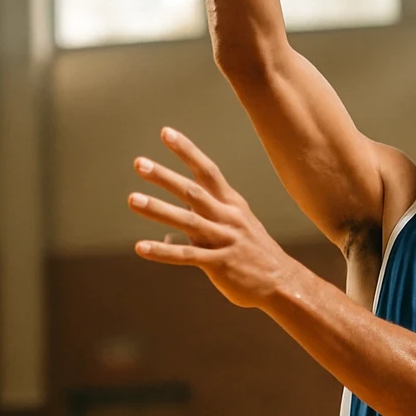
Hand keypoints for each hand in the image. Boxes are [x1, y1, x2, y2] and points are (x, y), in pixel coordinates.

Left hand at [128, 127, 296, 308]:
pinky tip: (141, 247)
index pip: (208, 171)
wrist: (282, 282)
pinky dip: (163, 251)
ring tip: (133, 199)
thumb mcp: (234, 231)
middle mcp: (229, 217)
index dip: (187, 151)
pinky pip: (187, 256)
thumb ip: (202, 227)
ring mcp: (225, 240)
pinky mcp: (221, 264)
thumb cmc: (254, 255)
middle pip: (194, 191)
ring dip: (158, 209)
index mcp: (232, 204)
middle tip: (139, 163)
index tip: (165, 133)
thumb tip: (170, 235)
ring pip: (188, 220)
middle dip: (165, 176)